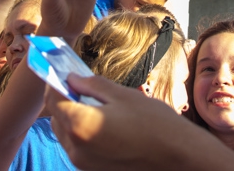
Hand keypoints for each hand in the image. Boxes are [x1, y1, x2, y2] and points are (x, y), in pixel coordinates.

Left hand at [46, 74, 198, 170]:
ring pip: (66, 135)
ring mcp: (84, 164)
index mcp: (80, 125)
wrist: (179, 158)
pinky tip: (101, 123)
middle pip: (57, 118)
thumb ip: (93, 86)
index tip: (62, 72)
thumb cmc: (155, 124)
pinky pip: (78, 148)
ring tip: (92, 104)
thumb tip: (73, 79)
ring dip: (71, 117)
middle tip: (78, 85)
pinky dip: (81, 133)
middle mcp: (76, 148)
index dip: (55, 82)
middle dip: (62, 100)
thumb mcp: (123, 96)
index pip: (54, 99)